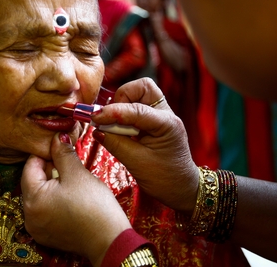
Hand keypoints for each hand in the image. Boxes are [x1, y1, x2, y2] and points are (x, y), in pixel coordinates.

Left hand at [22, 133, 130, 266]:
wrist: (110, 240)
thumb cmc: (95, 207)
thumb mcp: (77, 174)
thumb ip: (63, 153)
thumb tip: (56, 137)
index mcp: (32, 200)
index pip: (29, 166)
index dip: (45, 154)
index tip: (60, 148)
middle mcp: (29, 216)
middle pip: (33, 182)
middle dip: (49, 170)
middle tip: (69, 165)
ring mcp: (37, 228)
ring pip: (40, 196)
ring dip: (52, 185)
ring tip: (72, 182)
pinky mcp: (47, 235)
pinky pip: (45, 210)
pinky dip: (54, 201)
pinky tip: (71, 198)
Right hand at [91, 78, 198, 211]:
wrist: (182, 189)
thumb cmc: (164, 179)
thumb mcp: (137, 163)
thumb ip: (115, 143)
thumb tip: (96, 130)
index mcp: (167, 124)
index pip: (136, 109)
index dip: (113, 112)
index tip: (95, 118)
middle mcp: (166, 114)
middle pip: (142, 87)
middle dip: (122, 98)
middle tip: (111, 118)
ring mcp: (161, 115)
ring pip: (139, 93)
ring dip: (122, 105)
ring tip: (115, 125)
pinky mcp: (154, 120)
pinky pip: (137, 105)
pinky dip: (125, 112)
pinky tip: (120, 128)